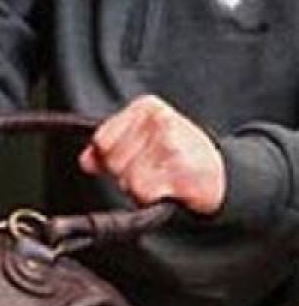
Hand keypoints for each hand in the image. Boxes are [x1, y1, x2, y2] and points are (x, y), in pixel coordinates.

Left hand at [79, 95, 225, 214]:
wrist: (219, 174)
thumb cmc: (178, 156)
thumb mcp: (142, 141)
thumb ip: (108, 148)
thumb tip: (86, 160)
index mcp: (146, 107)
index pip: (101, 140)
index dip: (111, 157)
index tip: (136, 156)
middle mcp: (158, 120)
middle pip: (112, 161)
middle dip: (126, 173)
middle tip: (153, 169)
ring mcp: (170, 144)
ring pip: (126, 180)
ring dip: (140, 188)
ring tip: (162, 178)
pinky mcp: (179, 169)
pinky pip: (143, 193)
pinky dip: (152, 198)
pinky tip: (169, 187)